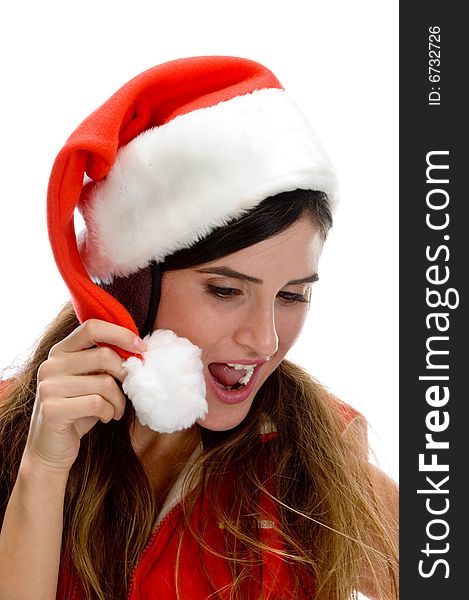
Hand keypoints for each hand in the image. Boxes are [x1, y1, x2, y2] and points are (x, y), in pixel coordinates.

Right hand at [24, 319, 145, 472]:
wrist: (50, 450)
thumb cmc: (78, 411)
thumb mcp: (90, 381)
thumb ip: (104, 363)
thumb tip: (138, 349)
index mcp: (60, 352)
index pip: (92, 327)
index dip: (120, 334)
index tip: (141, 348)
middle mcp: (50, 365)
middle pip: (104, 355)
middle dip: (125, 374)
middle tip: (130, 389)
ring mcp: (48, 386)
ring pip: (104, 383)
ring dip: (119, 401)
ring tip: (116, 410)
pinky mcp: (52, 409)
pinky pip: (97, 404)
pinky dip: (109, 412)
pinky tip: (105, 418)